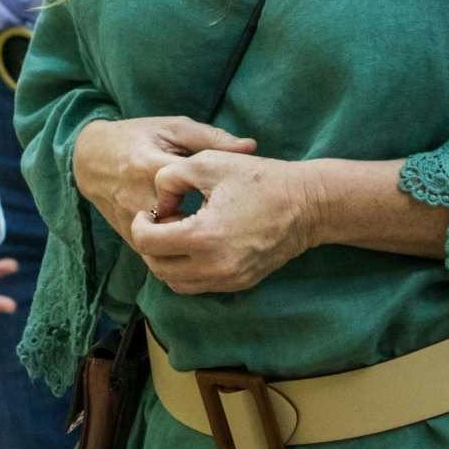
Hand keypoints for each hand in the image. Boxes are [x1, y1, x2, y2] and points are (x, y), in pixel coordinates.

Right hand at [73, 114, 257, 240]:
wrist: (90, 158)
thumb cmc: (138, 136)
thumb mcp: (174, 128)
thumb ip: (212, 138)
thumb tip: (251, 147)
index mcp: (150, 165)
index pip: (187, 186)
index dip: (216, 195)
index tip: (236, 197)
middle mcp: (137, 197)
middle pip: (180, 223)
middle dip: (208, 225)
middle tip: (230, 222)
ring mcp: (129, 219)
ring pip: (168, 244)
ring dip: (193, 241)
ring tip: (215, 234)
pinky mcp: (126, 234)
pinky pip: (157, 252)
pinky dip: (178, 249)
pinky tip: (197, 241)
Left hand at [127, 150, 315, 295]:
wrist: (307, 204)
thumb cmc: (259, 179)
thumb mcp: (208, 162)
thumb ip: (169, 177)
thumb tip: (159, 203)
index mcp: (204, 236)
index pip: (148, 243)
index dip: (142, 224)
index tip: (151, 210)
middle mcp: (214, 266)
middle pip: (158, 268)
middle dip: (151, 244)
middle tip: (163, 220)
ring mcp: (229, 279)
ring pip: (176, 283)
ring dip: (168, 261)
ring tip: (179, 233)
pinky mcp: (240, 284)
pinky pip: (199, 286)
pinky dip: (188, 269)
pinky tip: (198, 243)